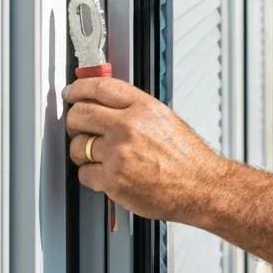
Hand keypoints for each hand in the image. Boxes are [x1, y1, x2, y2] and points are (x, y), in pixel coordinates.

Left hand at [64, 77, 226, 223]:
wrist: (200, 185)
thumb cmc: (187, 156)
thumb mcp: (164, 118)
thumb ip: (135, 109)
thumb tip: (107, 104)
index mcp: (144, 107)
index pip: (100, 87)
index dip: (79, 88)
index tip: (72, 93)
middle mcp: (129, 126)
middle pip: (80, 114)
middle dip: (74, 120)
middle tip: (78, 125)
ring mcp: (119, 153)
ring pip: (78, 146)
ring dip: (83, 151)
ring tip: (98, 155)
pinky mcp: (113, 179)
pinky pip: (84, 173)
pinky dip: (92, 175)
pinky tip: (108, 173)